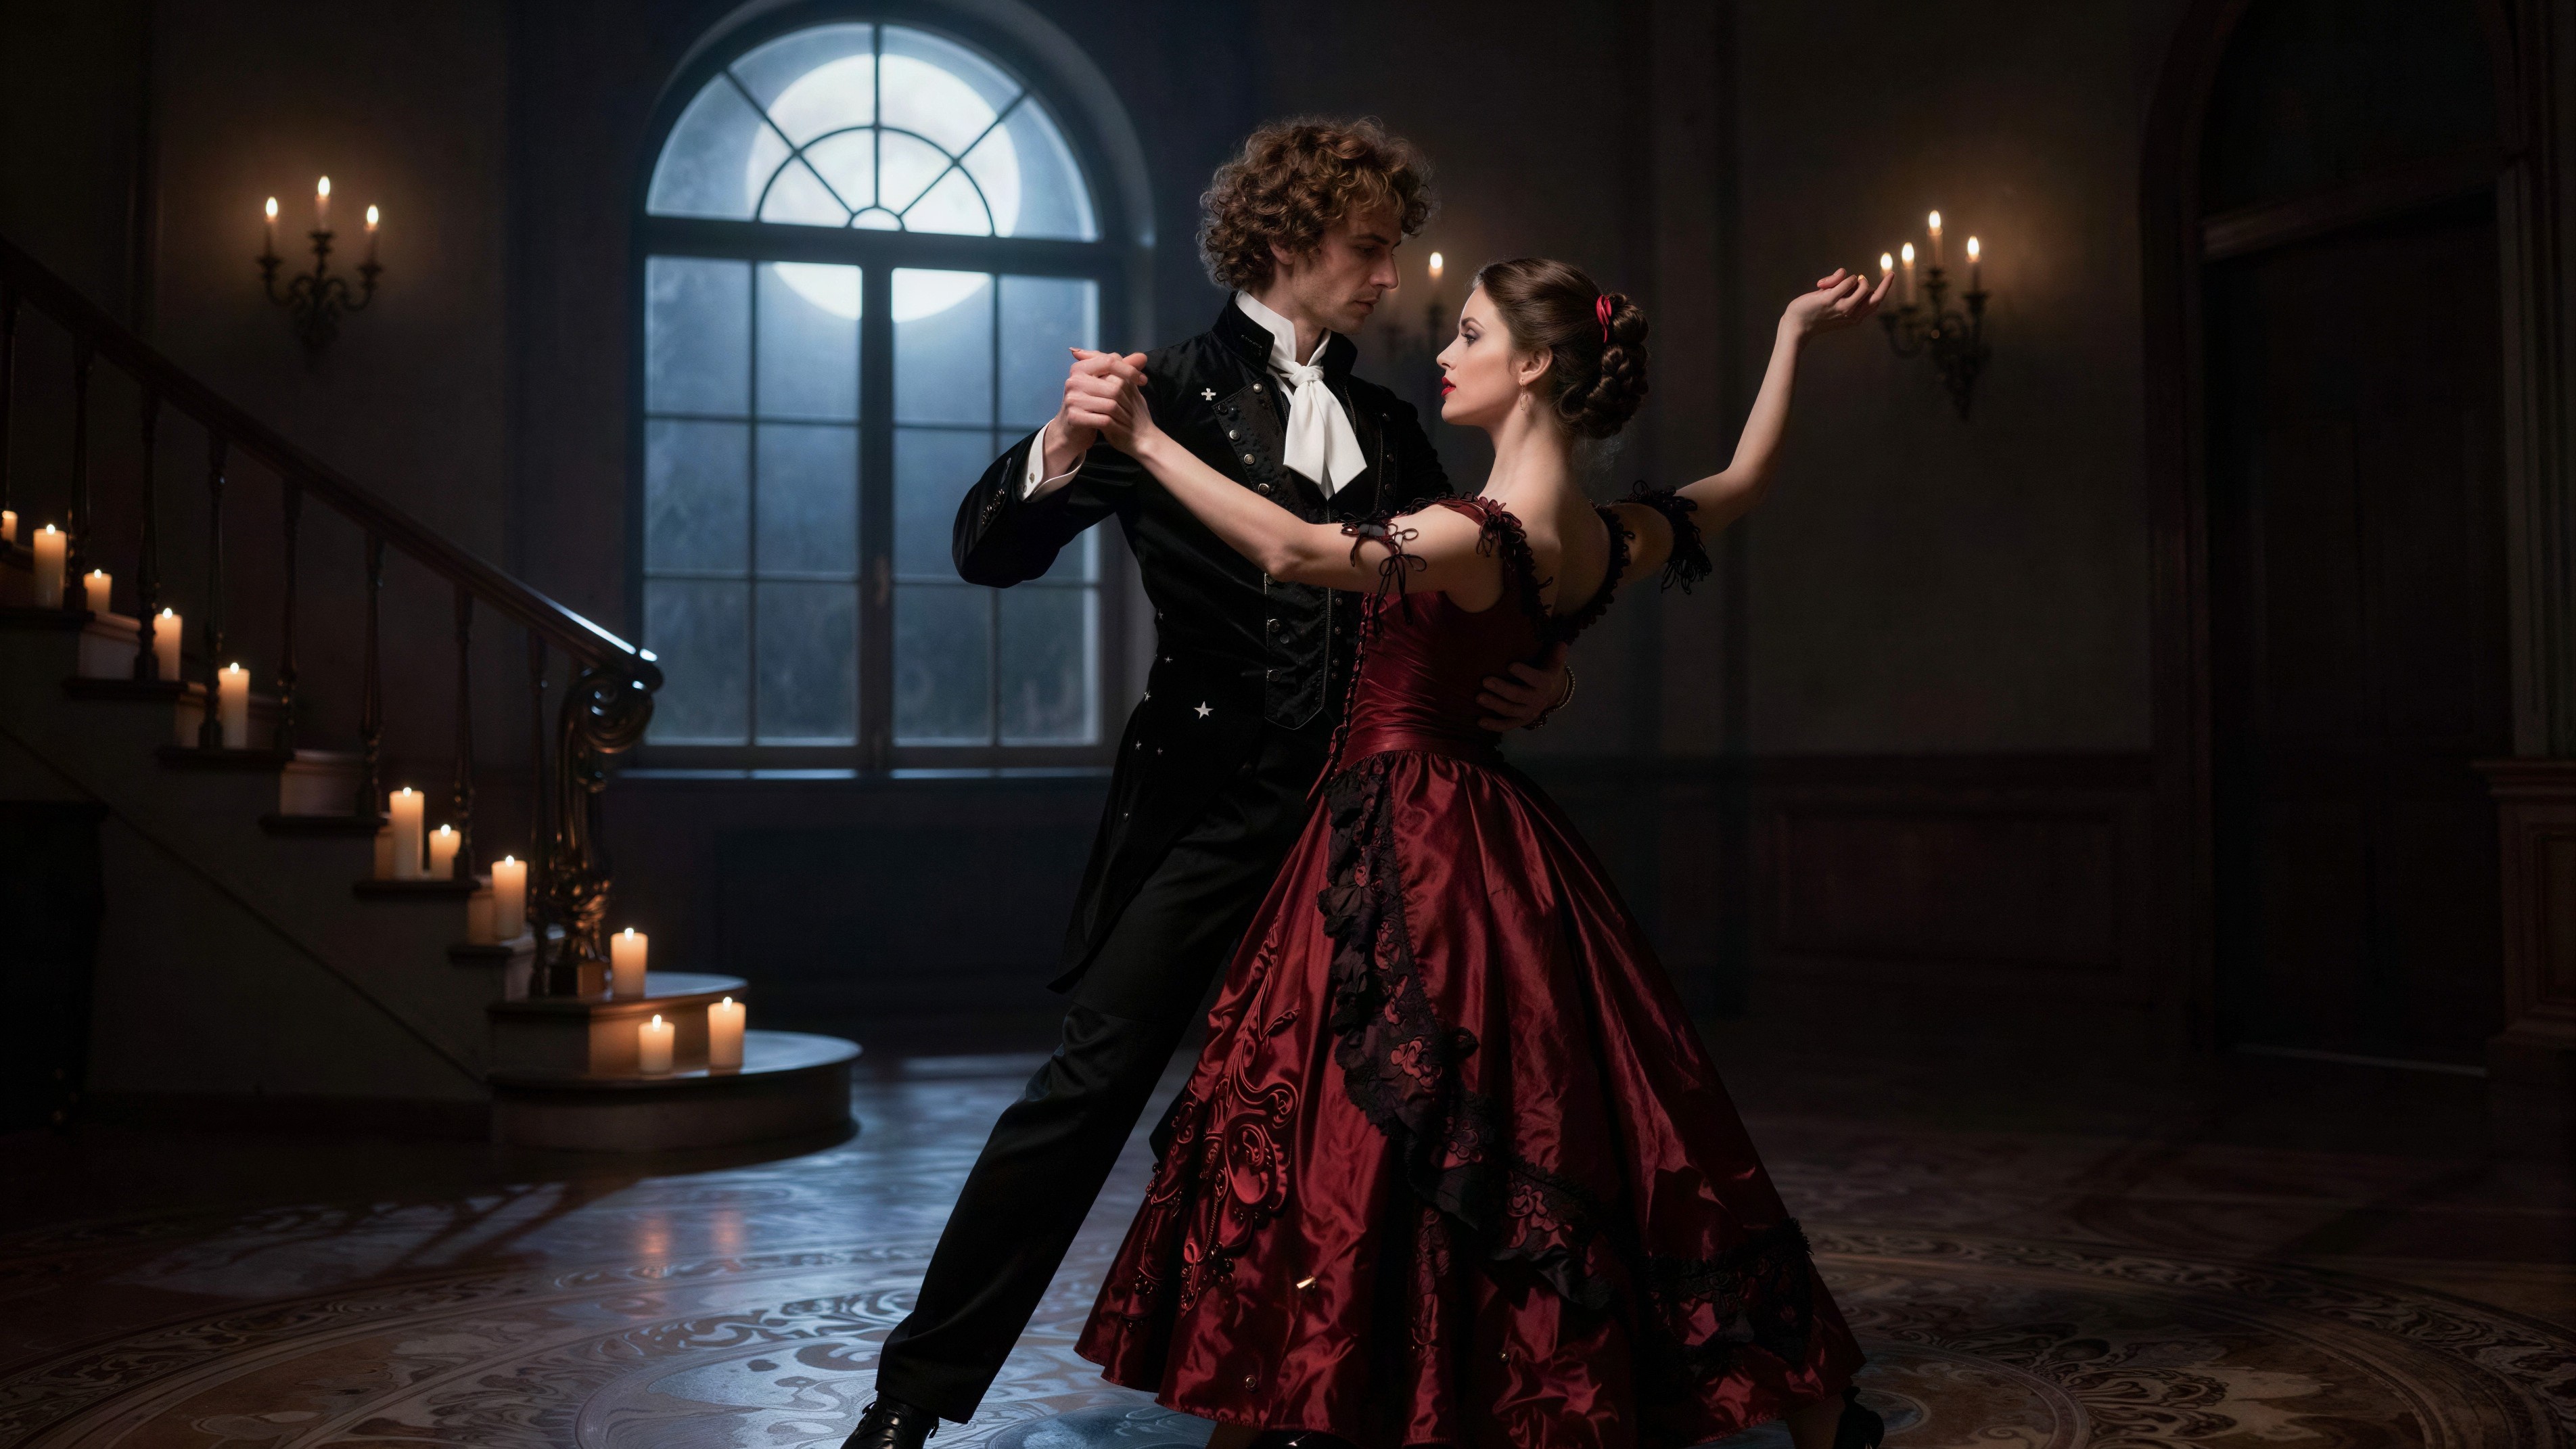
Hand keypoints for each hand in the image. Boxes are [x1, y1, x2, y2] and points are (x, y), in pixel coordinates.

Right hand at [1047, 349, 1149, 471]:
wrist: (1071, 430)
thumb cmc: (1090, 403)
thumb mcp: (1103, 383)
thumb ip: (1122, 369)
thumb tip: (1143, 357)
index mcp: (1080, 368)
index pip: (1110, 361)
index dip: (1130, 370)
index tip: (1143, 380)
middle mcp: (1073, 381)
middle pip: (1114, 385)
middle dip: (1129, 395)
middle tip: (1136, 403)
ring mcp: (1072, 399)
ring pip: (1111, 404)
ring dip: (1122, 412)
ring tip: (1127, 416)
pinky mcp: (1074, 417)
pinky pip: (1103, 420)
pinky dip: (1114, 424)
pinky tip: (1116, 425)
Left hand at [1476, 642, 1570, 731]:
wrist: (1553, 694)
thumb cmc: (1548, 673)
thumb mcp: (1554, 664)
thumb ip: (1556, 655)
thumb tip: (1561, 644)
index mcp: (1544, 684)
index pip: (1534, 679)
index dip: (1523, 673)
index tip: (1510, 665)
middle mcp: (1536, 700)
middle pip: (1518, 695)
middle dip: (1501, 689)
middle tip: (1485, 681)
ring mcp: (1528, 712)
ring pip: (1510, 710)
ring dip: (1494, 705)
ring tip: (1478, 697)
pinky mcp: (1520, 721)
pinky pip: (1506, 725)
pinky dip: (1494, 725)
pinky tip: (1480, 721)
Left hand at [1782, 267, 1890, 339]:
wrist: (1795, 326)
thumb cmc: (1815, 313)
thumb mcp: (1834, 303)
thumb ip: (1844, 291)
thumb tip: (1849, 275)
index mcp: (1855, 318)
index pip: (1876, 302)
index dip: (1884, 288)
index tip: (1891, 274)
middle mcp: (1852, 315)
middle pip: (1873, 294)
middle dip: (1874, 283)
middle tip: (1861, 280)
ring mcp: (1842, 308)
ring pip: (1862, 285)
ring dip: (1852, 278)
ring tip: (1834, 283)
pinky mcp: (1829, 301)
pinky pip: (1846, 280)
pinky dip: (1840, 276)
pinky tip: (1822, 284)